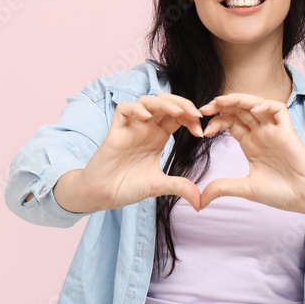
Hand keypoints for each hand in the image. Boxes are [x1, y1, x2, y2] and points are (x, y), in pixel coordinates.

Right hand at [72, 92, 204, 211]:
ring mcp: (131, 127)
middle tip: (196, 115)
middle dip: (183, 104)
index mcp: (158, 137)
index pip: (178, 117)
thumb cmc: (127, 187)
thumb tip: (200, 202)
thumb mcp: (159, 186)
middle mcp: (146, 128)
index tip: (201, 132)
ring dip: (164, 103)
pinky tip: (147, 118)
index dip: (191, 118)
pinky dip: (136, 109)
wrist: (103, 195)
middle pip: (166, 103)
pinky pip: (124, 109)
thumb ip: (179, 187)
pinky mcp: (116, 130)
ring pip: (147, 101)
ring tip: (177, 112)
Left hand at [197, 93, 304, 215]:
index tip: (202, 130)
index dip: (215, 121)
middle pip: (239, 110)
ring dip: (238, 99)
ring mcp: (274, 131)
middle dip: (221, 106)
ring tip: (221, 101)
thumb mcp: (245, 188)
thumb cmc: (281, 193)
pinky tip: (253, 111)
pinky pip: (279, 109)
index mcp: (251, 144)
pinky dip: (266, 105)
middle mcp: (261, 134)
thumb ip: (222, 188)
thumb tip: (199, 201)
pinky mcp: (288, 132)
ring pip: (255, 104)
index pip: (230, 123)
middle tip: (203, 109)